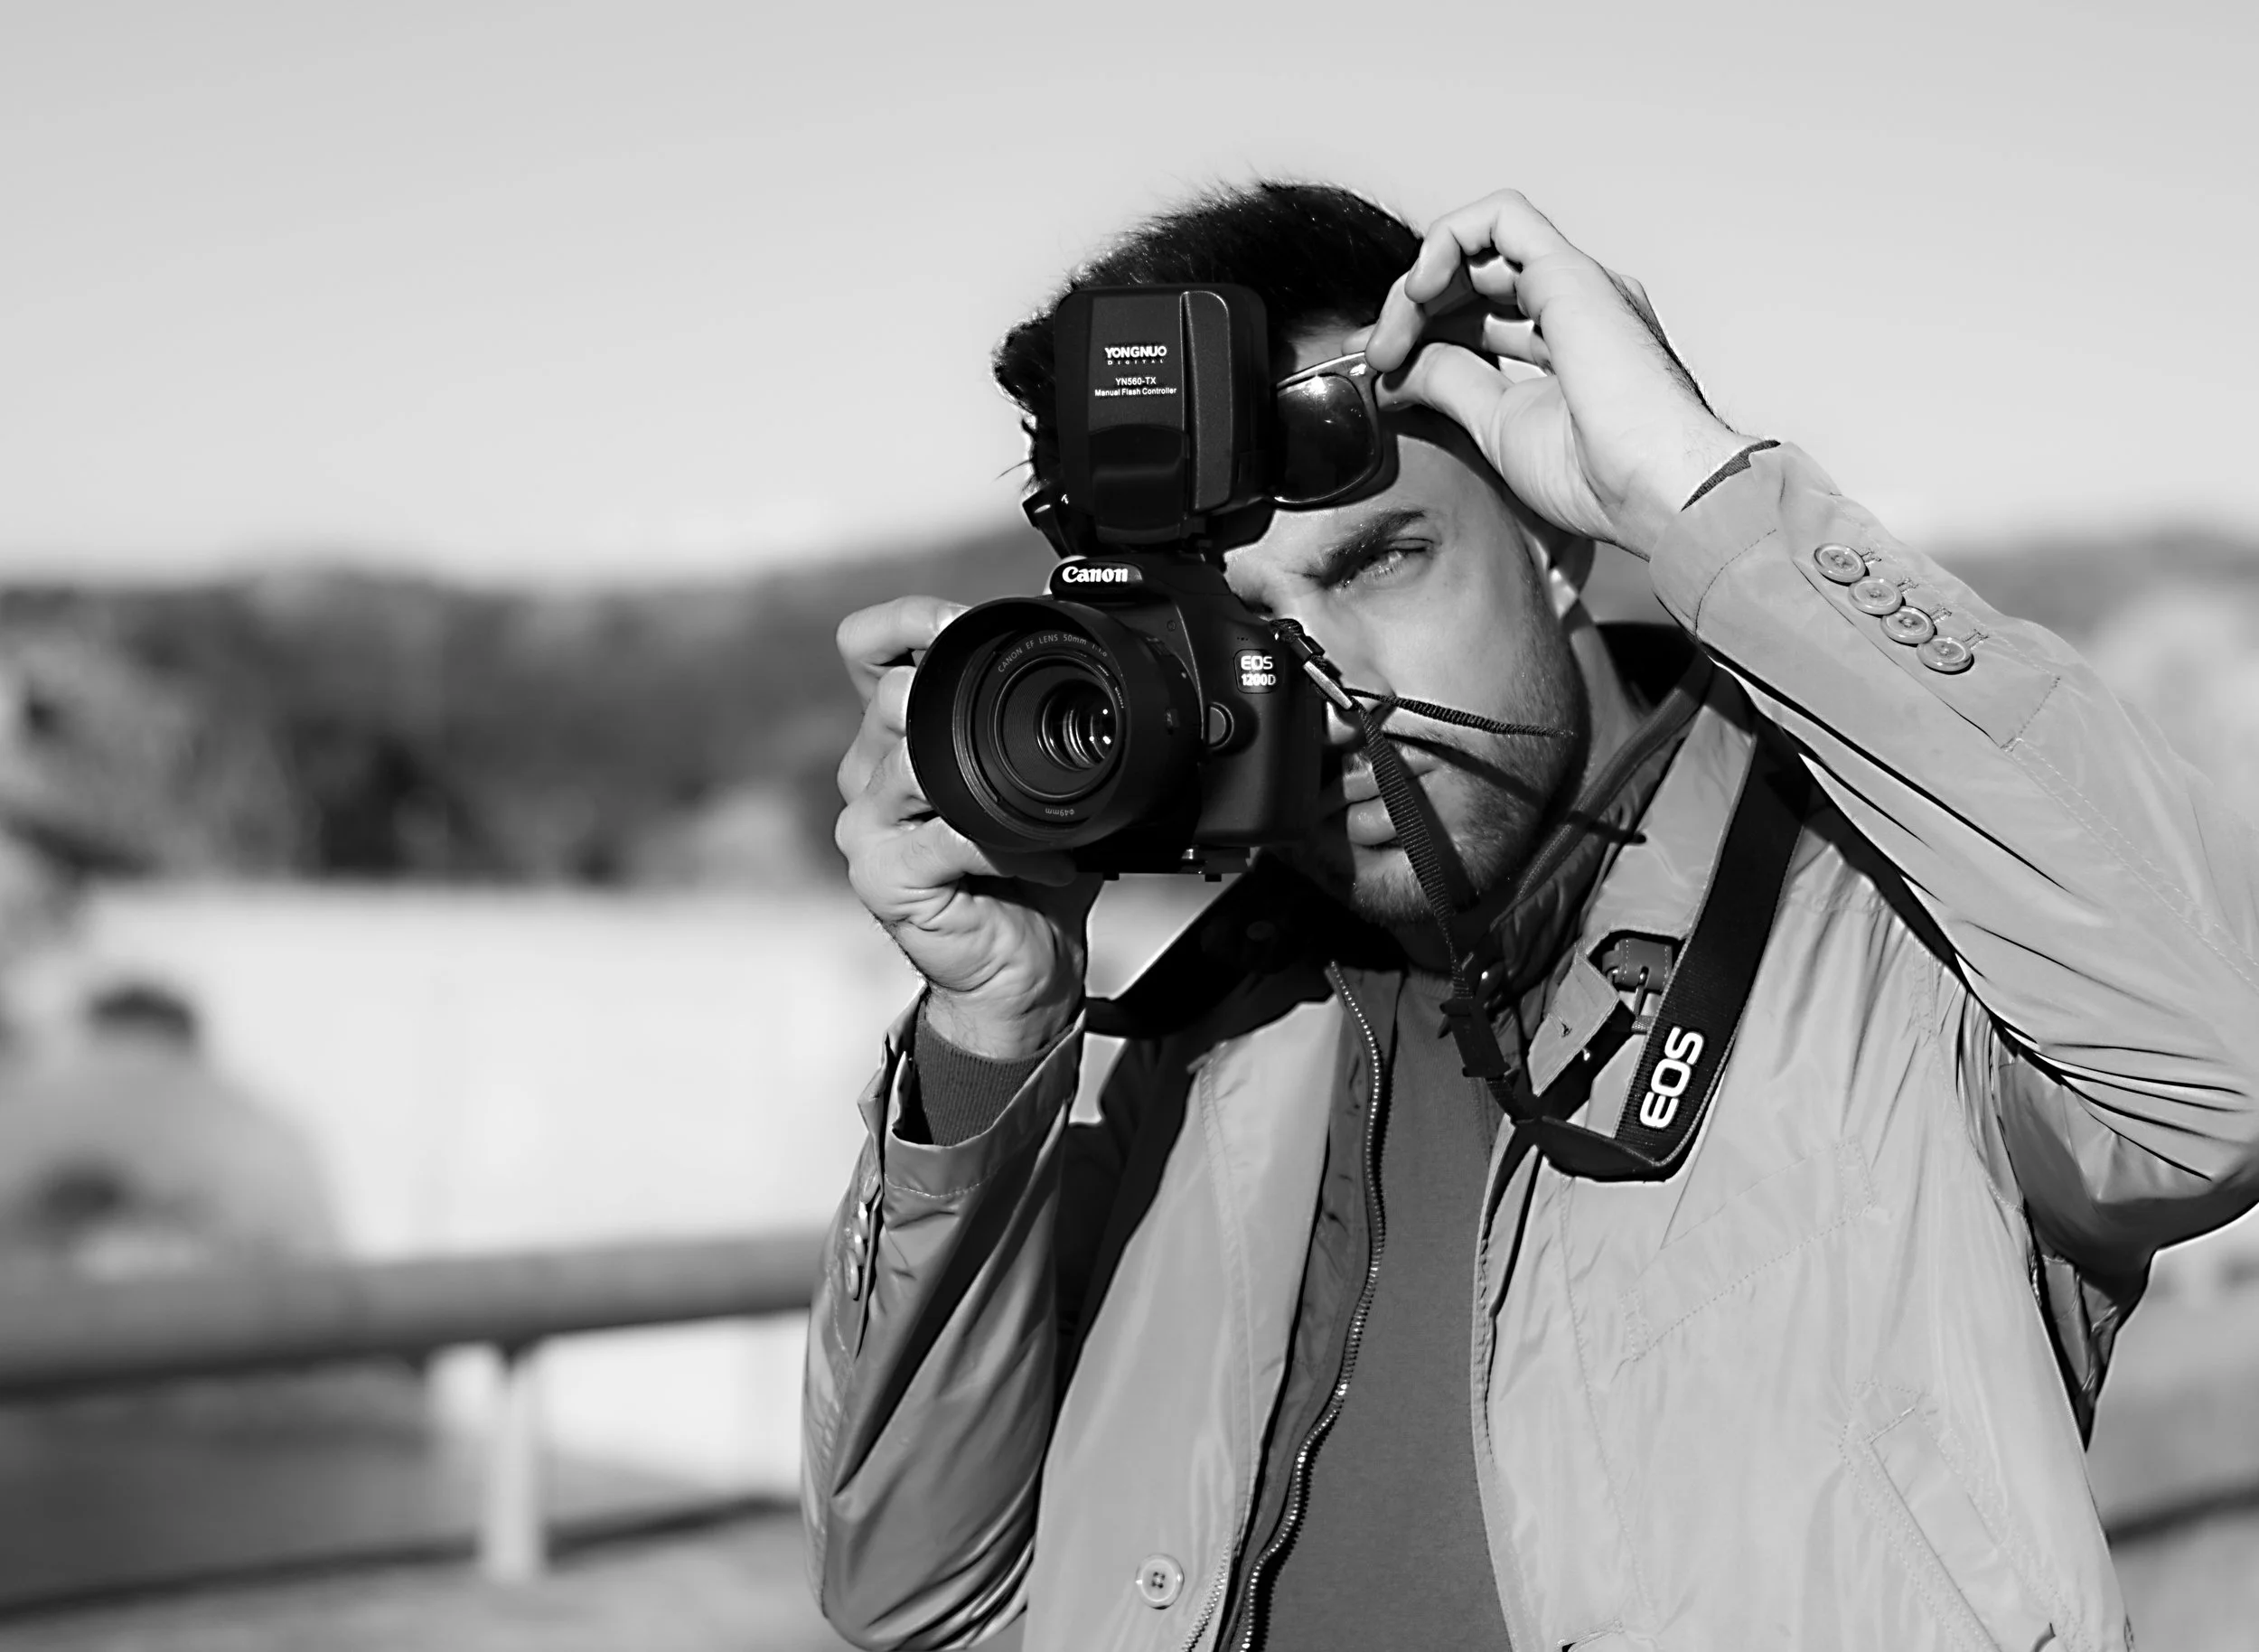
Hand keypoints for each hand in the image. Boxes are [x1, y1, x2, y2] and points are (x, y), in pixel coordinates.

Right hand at [834, 596, 1100, 1058]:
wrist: (1021, 972)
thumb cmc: (1029, 877)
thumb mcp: (1034, 784)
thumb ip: (1032, 723)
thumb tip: (1089, 659)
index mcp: (896, 735)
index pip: (865, 647)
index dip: (908, 622)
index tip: (962, 624)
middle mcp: (867, 772)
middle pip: (889, 694)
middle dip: (961, 704)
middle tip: (1026, 740)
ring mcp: (867, 825)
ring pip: (912, 760)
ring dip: (997, 786)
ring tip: (1049, 819)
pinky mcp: (882, 875)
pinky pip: (948, 834)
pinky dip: (1010, 846)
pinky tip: (1045, 864)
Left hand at [1352, 190, 1752, 558]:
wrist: (1659, 490)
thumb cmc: (1601, 477)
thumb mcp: (1496, 424)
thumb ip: (1448, 384)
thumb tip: (1397, 367)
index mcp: (1567, 341)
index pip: (1479, 311)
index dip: (1422, 328)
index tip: (1382, 368)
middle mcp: (1575, 303)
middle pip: (1473, 276)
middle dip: (1411, 309)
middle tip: (1378, 356)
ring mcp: (1576, 284)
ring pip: (1480, 244)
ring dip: (1420, 283)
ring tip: (1392, 337)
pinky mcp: (1570, 273)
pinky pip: (1499, 218)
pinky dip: (1447, 241)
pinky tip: (1419, 291)